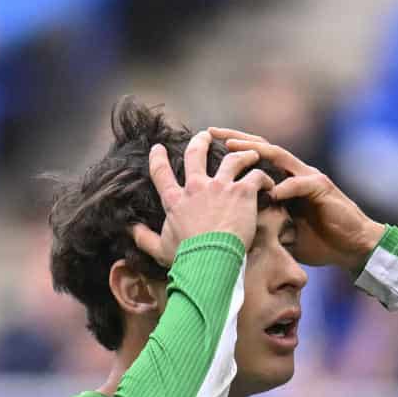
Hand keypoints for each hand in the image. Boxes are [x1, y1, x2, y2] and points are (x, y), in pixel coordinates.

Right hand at [130, 132, 270, 267]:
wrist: (210, 260)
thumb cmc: (185, 258)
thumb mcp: (158, 249)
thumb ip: (144, 238)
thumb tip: (130, 230)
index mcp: (175, 201)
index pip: (161, 173)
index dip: (158, 158)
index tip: (158, 148)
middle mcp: (196, 188)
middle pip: (196, 154)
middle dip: (200, 142)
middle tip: (205, 136)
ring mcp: (220, 187)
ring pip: (232, 159)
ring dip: (242, 154)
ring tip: (250, 154)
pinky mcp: (241, 191)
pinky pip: (255, 176)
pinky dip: (263, 178)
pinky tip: (267, 184)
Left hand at [209, 131, 385, 272]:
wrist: (352, 247)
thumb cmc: (317, 242)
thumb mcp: (281, 233)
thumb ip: (262, 223)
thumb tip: (234, 230)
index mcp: (283, 182)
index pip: (254, 160)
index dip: (232, 152)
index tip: (206, 147)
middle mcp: (294, 174)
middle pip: (263, 148)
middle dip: (238, 139)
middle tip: (213, 132)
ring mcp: (308, 178)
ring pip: (280, 157)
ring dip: (256, 151)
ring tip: (234, 148)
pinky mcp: (322, 189)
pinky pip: (301, 184)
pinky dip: (286, 187)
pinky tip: (272, 191)